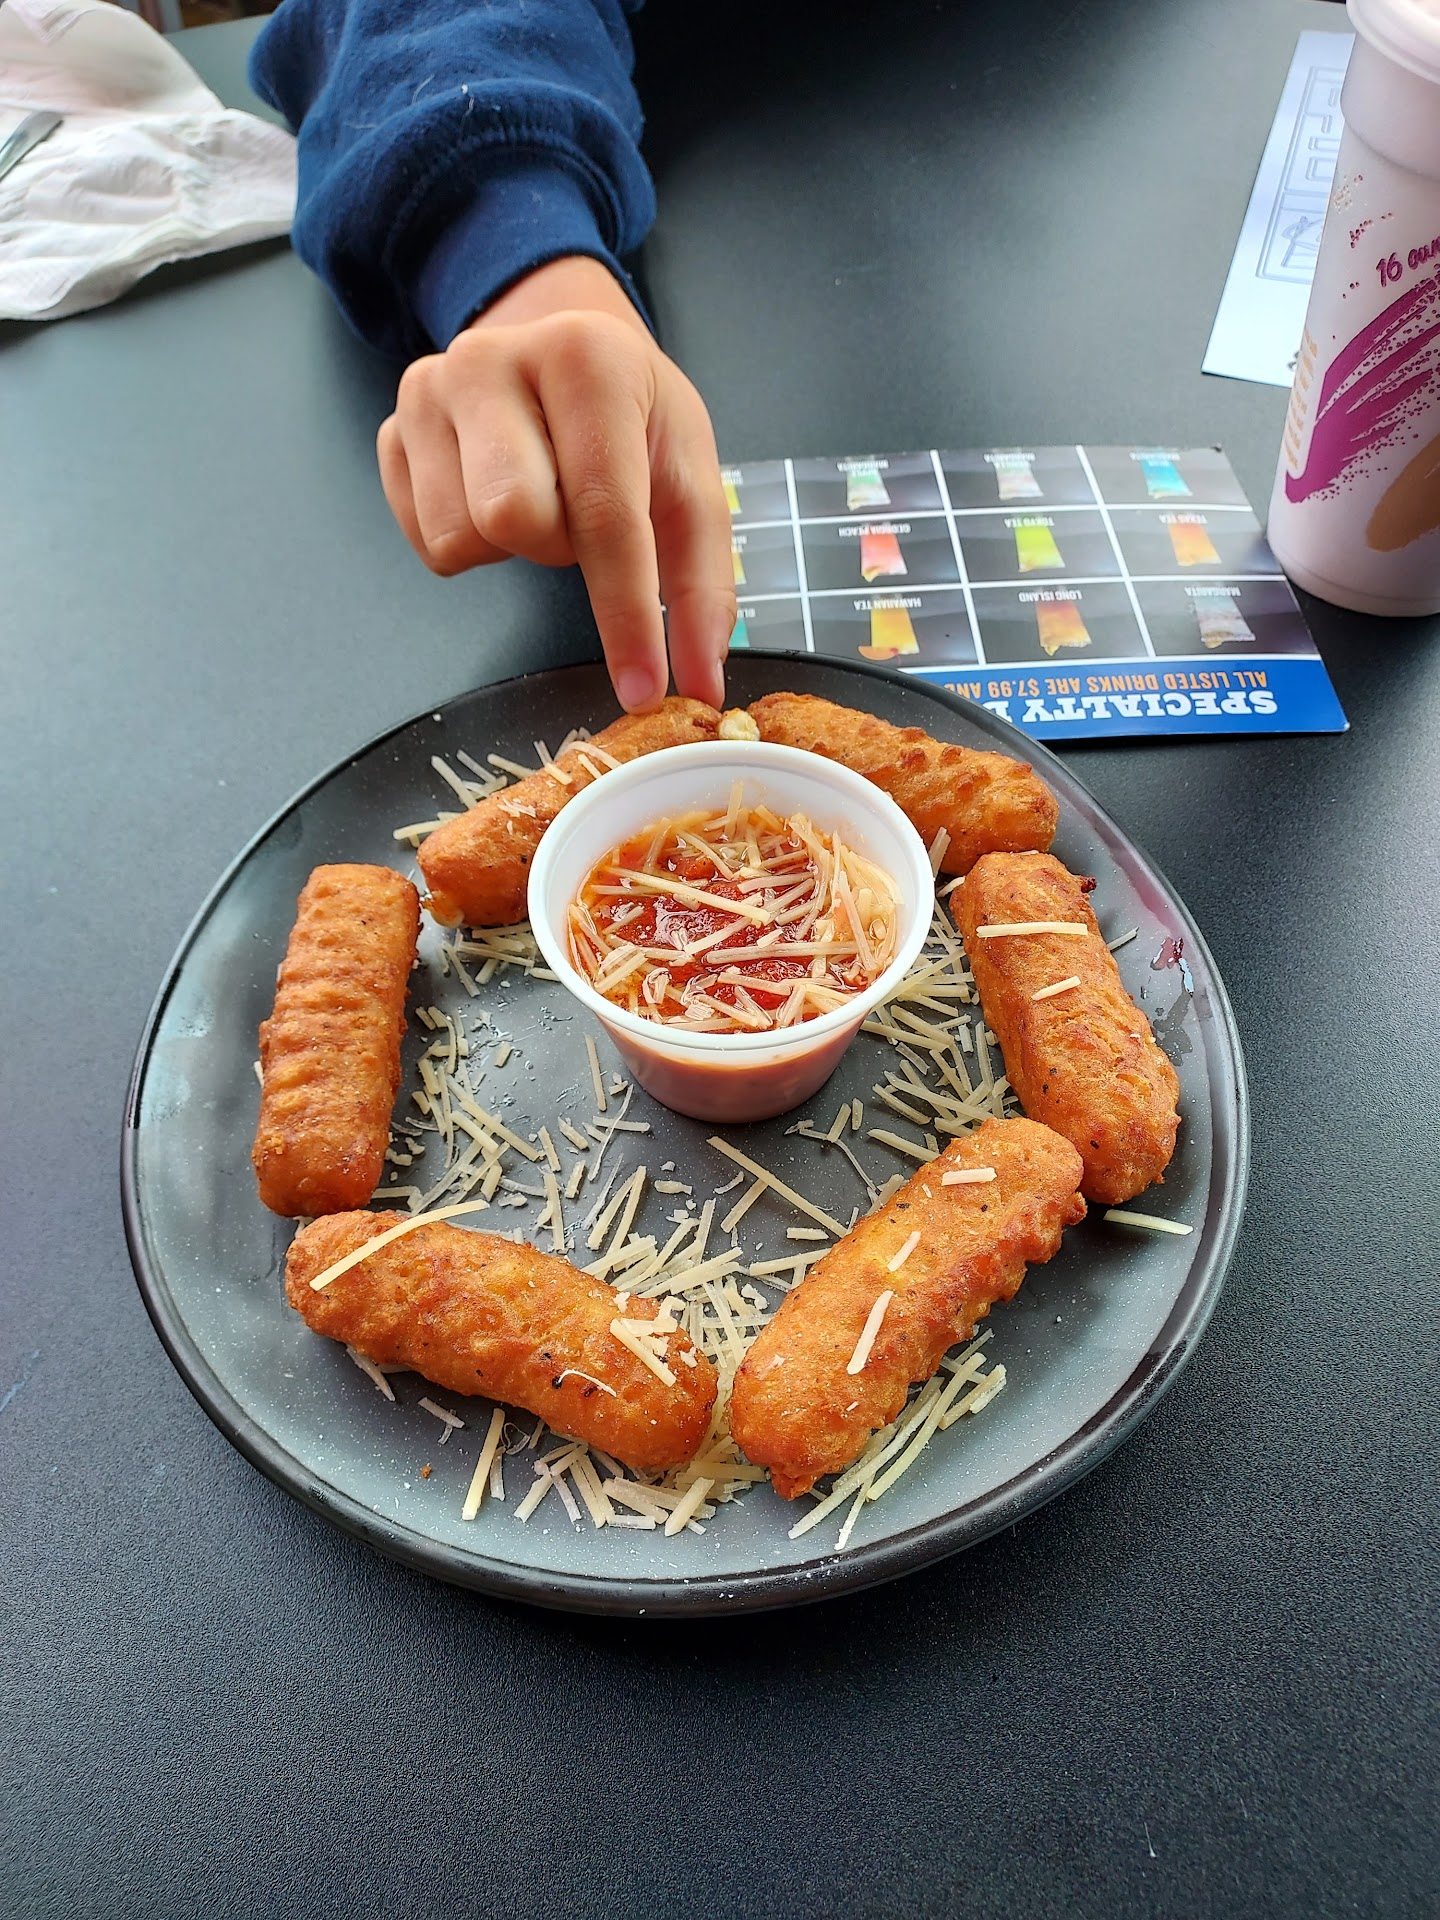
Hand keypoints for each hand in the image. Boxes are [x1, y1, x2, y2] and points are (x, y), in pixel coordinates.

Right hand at [376, 256, 733, 713]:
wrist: (566, 358)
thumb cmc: (632, 419)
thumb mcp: (688, 479)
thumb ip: (700, 585)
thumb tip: (698, 682)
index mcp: (584, 357)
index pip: (602, 511)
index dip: (625, 613)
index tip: (642, 688)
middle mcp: (492, 359)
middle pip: (511, 519)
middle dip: (557, 545)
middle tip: (581, 515)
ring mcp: (429, 392)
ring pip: (461, 538)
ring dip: (514, 548)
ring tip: (542, 499)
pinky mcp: (392, 431)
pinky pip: (427, 541)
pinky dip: (474, 545)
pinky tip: (498, 497)